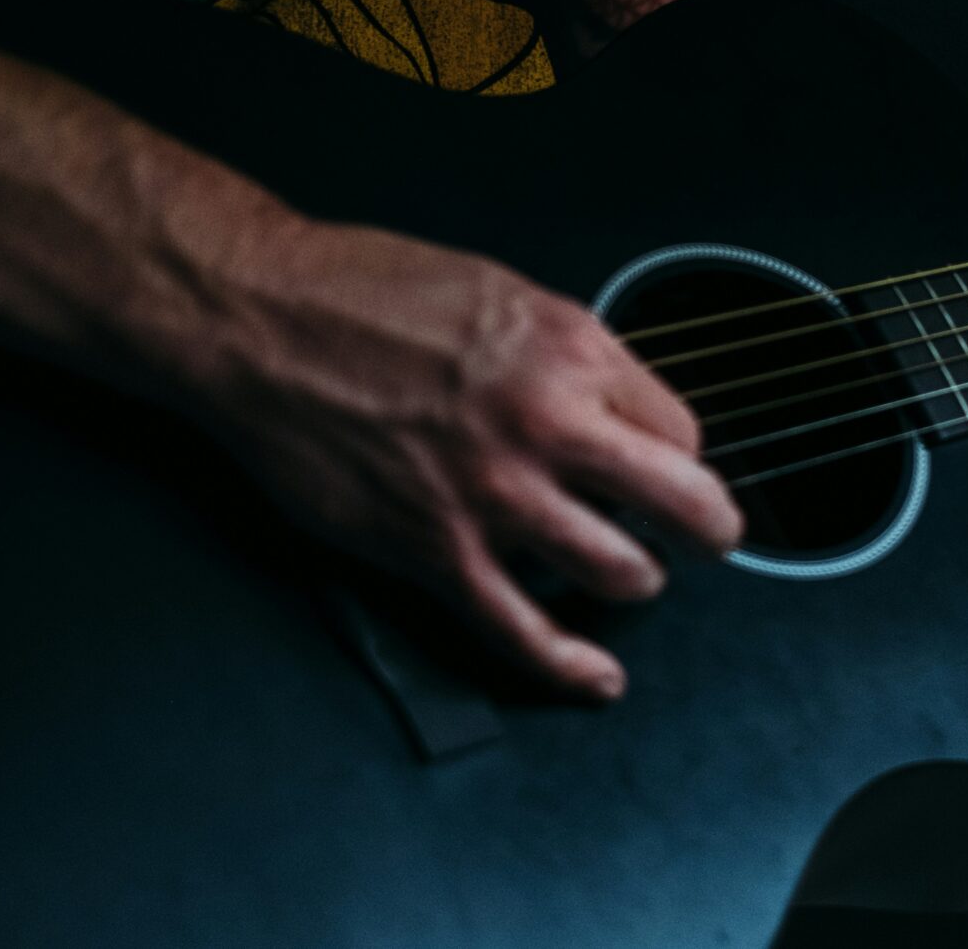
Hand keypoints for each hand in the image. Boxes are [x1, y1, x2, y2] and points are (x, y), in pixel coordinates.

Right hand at [136, 198, 742, 701]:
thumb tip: (609, 402)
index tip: (669, 466)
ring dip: (635, 582)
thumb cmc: (363, 292)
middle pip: (684, 503)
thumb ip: (565, 355)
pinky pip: (523, 629)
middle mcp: (548, 424)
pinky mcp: (435, 550)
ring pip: (619, 572)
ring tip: (627, 576)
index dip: (681, 455)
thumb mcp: (501, 293)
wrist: (259, 320)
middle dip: (707, 530)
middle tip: (705, 539)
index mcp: (571, 350)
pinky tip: (596, 675)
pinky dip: (570, 664)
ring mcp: (494, 494)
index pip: (680, 429)